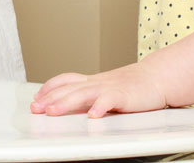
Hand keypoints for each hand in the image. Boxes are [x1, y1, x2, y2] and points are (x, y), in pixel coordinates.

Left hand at [30, 62, 168, 117]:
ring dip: (66, 102)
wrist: (157, 78)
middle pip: (70, 88)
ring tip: (53, 111)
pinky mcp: (124, 95)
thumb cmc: (132, 86)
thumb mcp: (105, 88)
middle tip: (36, 108)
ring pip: (84, 93)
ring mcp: (110, 87)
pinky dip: (100, 106)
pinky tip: (92, 116)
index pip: (66, 80)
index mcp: (92, 81)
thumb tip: (65, 105)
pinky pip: (110, 100)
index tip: (36, 98)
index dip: (49, 88)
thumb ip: (87, 95)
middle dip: (50, 98)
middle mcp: (98, 83)